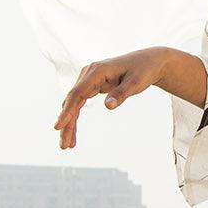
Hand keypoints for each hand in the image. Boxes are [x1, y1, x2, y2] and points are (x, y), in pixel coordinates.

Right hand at [53, 46, 169, 149]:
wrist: (149, 62)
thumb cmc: (143, 70)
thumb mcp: (136, 83)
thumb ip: (121, 94)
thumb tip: (108, 107)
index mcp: (97, 71)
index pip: (77, 93)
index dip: (67, 111)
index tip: (59, 126)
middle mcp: (89, 74)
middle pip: (72, 101)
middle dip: (67, 123)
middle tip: (64, 145)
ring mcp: (89, 79)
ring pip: (74, 104)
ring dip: (70, 124)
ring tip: (67, 145)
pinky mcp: (92, 85)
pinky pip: (80, 104)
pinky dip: (76, 118)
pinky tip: (74, 134)